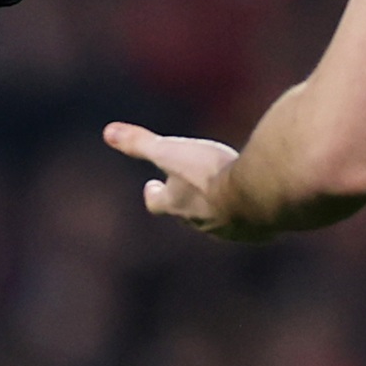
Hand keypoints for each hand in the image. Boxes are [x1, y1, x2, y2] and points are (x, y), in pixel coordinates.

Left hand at [103, 123, 258, 239]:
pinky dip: (249, 214)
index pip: (157, 203)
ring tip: (225, 196)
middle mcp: (200, 222)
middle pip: (186, 214)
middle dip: (185, 202)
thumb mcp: (170, 152)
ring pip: (219, 221)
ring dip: (218, 209)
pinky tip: (257, 204)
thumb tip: (108, 132)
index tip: (152, 186)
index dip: (154, 194)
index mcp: (176, 204)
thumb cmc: (210, 172)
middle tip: (186, 192)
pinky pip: (250, 224)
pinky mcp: (256, 232)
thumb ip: (140, 143)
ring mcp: (229, 231)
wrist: (257, 194)